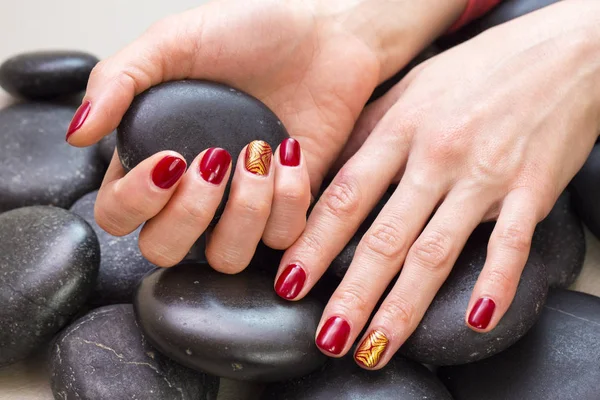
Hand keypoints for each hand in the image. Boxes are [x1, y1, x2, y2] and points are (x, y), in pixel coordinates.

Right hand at [66, 0, 465, 269]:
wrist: (324, 37)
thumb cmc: (248, 34)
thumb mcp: (175, 41)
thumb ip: (119, 81)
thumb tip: (78, 134)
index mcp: (156, 156)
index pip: (117, 216)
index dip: (135, 202)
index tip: (171, 159)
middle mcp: (195, 191)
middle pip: (164, 251)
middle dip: (188, 215)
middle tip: (214, 160)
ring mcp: (242, 205)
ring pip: (226, 258)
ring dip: (243, 212)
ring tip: (258, 155)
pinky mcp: (288, 208)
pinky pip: (280, 238)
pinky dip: (287, 201)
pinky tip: (289, 153)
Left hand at [275, 0, 599, 367]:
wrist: (563, 52)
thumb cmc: (477, 70)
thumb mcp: (410, 87)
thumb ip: (369, 133)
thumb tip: (326, 176)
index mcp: (400, 128)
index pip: (346, 196)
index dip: (314, 243)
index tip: (290, 281)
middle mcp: (436, 155)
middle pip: (384, 236)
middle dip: (351, 293)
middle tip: (326, 337)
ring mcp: (485, 175)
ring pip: (436, 251)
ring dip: (402, 306)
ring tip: (375, 348)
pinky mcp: (532, 188)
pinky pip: (510, 243)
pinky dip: (495, 283)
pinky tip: (475, 319)